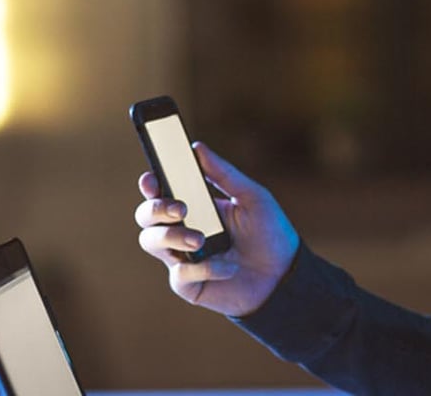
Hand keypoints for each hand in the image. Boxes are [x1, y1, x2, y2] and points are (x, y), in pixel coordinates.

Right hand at [134, 142, 299, 316]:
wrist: (285, 274)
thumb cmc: (269, 232)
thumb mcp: (252, 197)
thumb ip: (224, 174)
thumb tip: (197, 147)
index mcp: (194, 206)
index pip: (160, 192)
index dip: (150, 184)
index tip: (152, 179)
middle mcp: (181, 230)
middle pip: (146, 216)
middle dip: (156, 209)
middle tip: (181, 210)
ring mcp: (181, 257)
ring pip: (151, 242)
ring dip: (172, 237)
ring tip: (200, 240)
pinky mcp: (188, 284)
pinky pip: (179, 274)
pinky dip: (203, 268)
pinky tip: (228, 268)